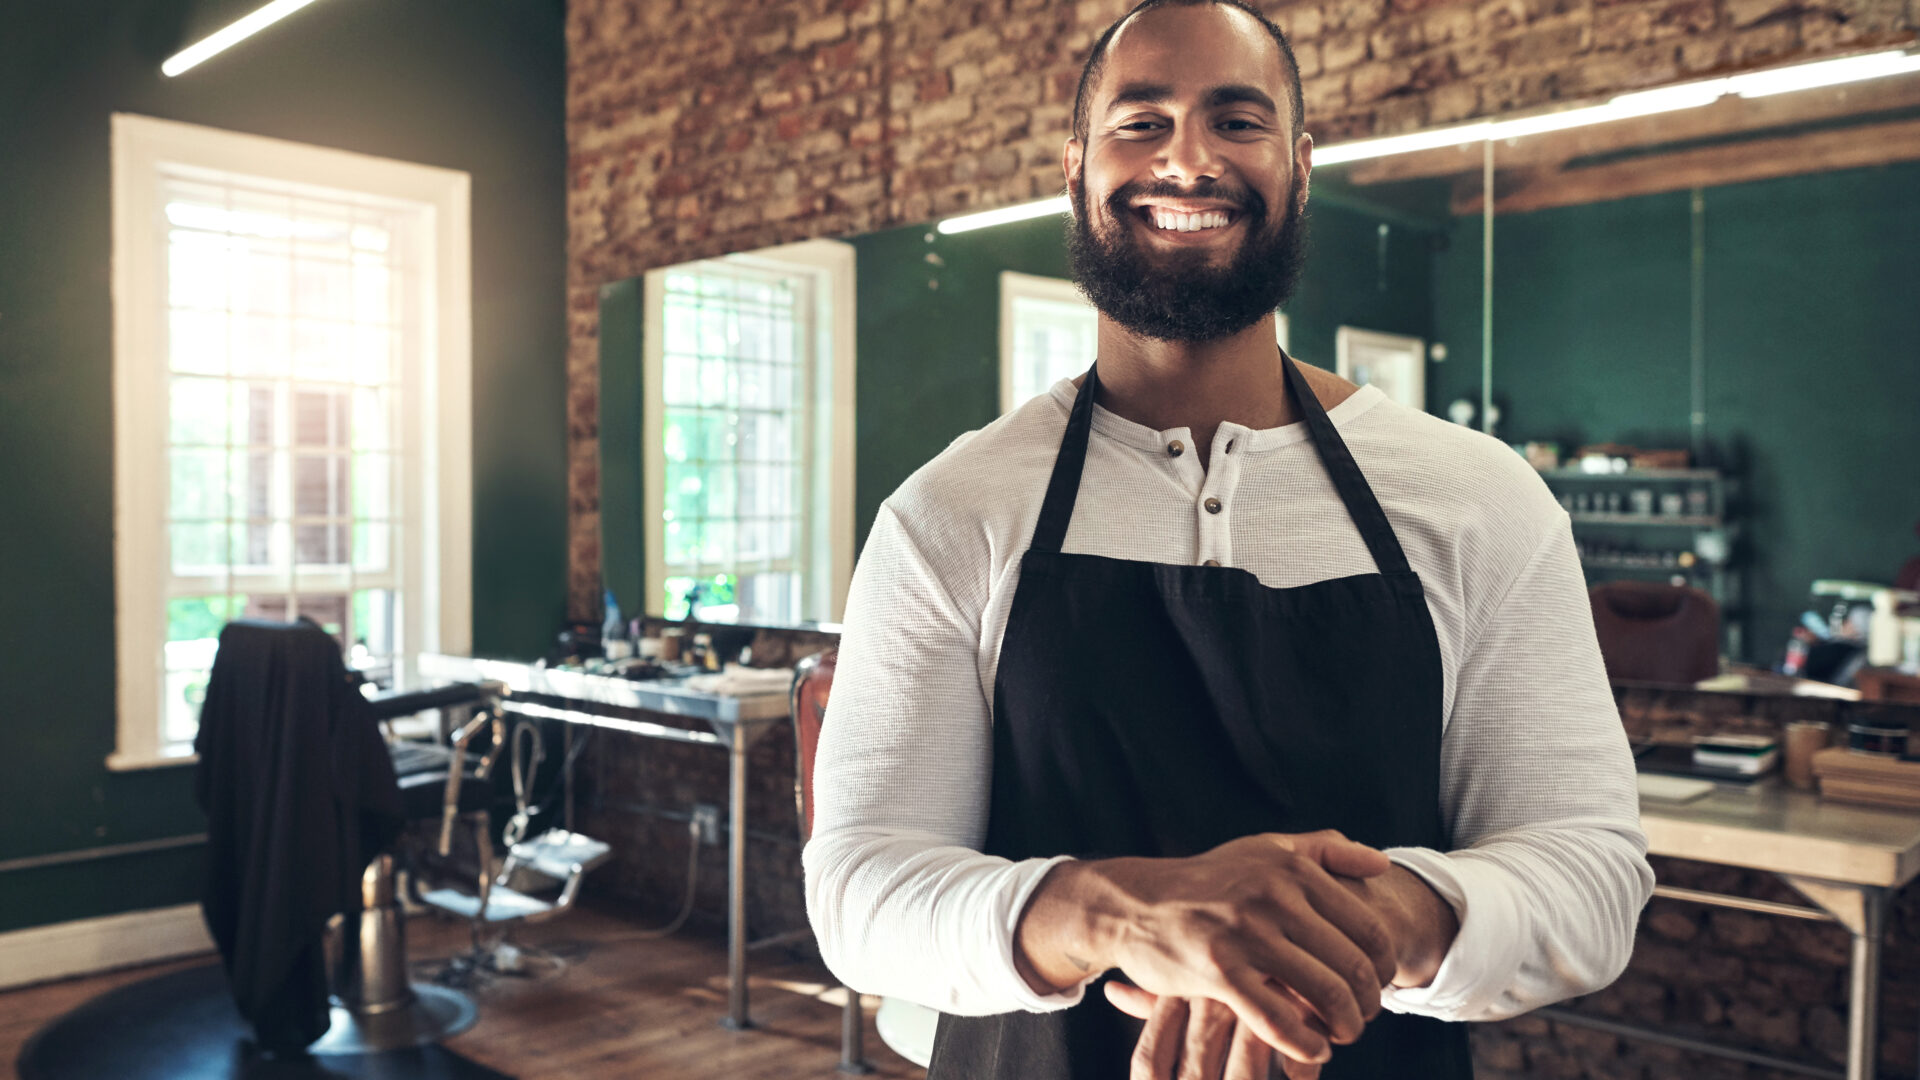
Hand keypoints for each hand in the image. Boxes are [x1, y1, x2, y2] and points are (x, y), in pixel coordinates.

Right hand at [1013, 830, 1396, 1065]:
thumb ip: (1326, 850)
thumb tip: (1382, 864)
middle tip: (1363, 1017)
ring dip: (1345, 1026)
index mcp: (1293, 869)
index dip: (1386, 965)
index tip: (1380, 983)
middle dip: (1369, 1002)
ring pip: (1325, 994)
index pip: (1368, 928)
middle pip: (1353, 965)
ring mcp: (1245, 934)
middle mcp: (1273, 897)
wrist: (1136, 903)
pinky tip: (1312, 1050)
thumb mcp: (1265, 850)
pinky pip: (1278, 1018)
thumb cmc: (1209, 881)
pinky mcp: (1218, 971)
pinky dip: (1305, 1043)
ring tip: (1342, 1034)